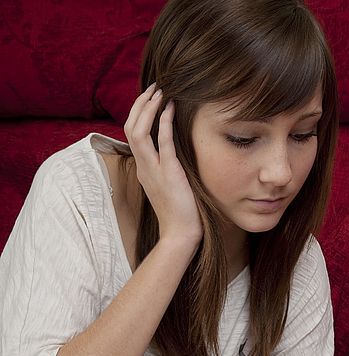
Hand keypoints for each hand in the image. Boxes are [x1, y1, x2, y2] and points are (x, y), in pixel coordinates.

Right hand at [124, 83, 203, 244]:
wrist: (179, 234)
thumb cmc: (180, 213)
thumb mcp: (170, 186)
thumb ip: (168, 168)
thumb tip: (177, 153)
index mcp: (143, 170)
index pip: (133, 135)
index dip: (139, 114)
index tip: (151, 100)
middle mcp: (143, 167)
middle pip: (130, 128)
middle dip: (140, 105)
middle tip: (153, 88)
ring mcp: (153, 170)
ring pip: (138, 132)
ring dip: (147, 109)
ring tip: (159, 92)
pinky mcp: (168, 173)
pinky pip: (162, 142)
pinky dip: (164, 122)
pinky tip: (170, 108)